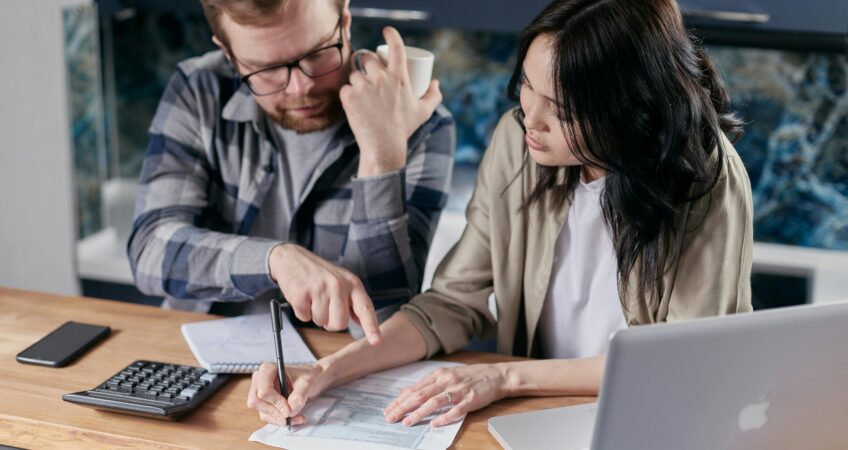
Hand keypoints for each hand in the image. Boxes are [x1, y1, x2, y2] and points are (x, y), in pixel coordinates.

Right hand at [246, 362, 334, 425]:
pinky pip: (267, 416)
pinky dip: (280, 419)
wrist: (313, 380)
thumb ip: (299, 396)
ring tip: (297, 417)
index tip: (289, 408)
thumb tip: (290, 410)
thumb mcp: (307, 383)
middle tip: (290, 415)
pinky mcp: (265, 403)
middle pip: (256, 402)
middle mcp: (260, 380)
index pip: (263, 390)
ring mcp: (261, 392)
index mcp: (268, 369)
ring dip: (279, 418)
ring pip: (262, 411)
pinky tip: (294, 418)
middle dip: (274, 411)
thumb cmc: (309, 376)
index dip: (275, 402)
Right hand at [268, 243, 381, 344]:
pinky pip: (304, 317)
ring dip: (315, 315)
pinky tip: (303, 296)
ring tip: (313, 297)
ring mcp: (320, 288)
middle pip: (340, 323)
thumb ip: (353, 301)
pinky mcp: (302, 293)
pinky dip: (302, 312)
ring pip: (321, 322)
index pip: (365, 308)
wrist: (292, 257)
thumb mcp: (342, 281)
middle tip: (325, 307)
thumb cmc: (320, 273)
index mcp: (352, 283)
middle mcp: (338, 285)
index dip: (371, 327)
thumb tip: (362, 322)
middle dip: (330, 322)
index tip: (376, 341)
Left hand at [340, 26, 442, 176]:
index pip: (396, 47)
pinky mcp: (349, 97)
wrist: (383, 147)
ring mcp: (363, 87)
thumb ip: (434, 95)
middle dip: (368, 64)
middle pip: (369, 59)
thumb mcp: (423, 112)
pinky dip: (348, 94)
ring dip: (357, 80)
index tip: (387, 31)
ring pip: (355, 74)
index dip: (391, 34)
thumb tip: (435, 82)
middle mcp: (381, 78)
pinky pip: (345, 88)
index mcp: (399, 77)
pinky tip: (354, 102)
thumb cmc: (404, 128)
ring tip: (363, 93)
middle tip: (370, 76)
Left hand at [383, 364, 508, 426]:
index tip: (388, 409)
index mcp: (439, 375)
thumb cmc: (469, 376)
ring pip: (434, 402)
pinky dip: (444, 417)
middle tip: (391, 418)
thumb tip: (406, 393)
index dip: (400, 400)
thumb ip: (427, 384)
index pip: (414, 389)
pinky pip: (455, 410)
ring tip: (407, 422)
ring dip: (419, 413)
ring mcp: (458, 390)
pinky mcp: (470, 400)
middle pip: (420, 395)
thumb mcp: (446, 375)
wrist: (495, 375)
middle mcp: (446, 380)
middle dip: (403, 407)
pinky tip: (434, 424)